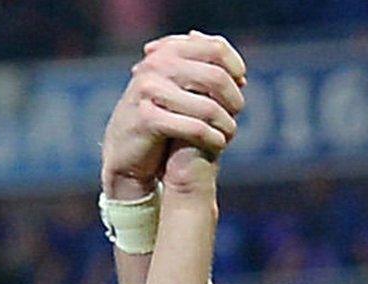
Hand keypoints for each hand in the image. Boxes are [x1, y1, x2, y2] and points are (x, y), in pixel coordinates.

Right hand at [101, 32, 245, 199]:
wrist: (126, 150)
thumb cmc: (162, 118)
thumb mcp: (183, 91)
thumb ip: (208, 78)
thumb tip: (242, 77)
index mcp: (167, 51)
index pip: (216, 48)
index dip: (235, 66)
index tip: (241, 84)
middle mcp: (156, 65)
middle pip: (216, 77)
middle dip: (233, 98)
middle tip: (237, 113)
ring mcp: (148, 90)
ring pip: (208, 107)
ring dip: (226, 124)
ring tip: (228, 133)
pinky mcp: (147, 119)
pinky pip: (195, 128)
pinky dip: (213, 138)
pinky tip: (218, 144)